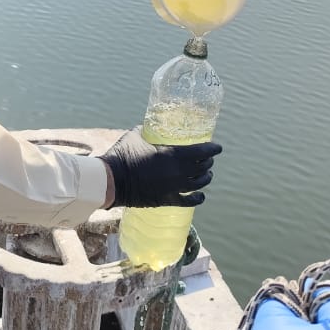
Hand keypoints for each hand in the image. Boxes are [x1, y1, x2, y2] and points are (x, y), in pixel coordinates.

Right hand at [100, 128, 219, 207]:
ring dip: (205, 178)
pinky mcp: (166, 200)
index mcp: (172, 154)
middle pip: (202, 167)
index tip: (217, 147)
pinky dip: (197, 198)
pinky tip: (201, 196)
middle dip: (208, 162)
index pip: (201, 151)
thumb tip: (148, 128)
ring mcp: (173, 188)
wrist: (112, 180)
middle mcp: (177, 172)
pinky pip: (187, 201)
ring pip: (199, 184)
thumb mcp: (135, 136)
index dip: (213, 149)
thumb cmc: (122, 155)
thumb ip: (145, 131)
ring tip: (207, 175)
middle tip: (208, 159)